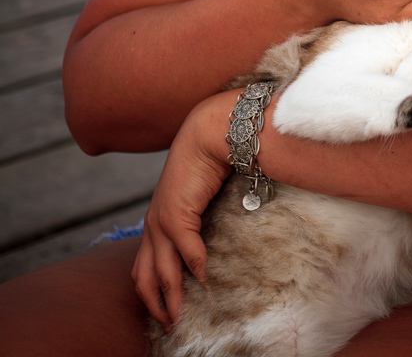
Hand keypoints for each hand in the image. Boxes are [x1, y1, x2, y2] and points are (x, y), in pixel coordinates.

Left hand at [132, 91, 233, 329]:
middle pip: (144, 278)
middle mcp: (152, 226)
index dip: (152, 295)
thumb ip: (203, 222)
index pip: (143, 269)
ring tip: (183, 317)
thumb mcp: (201, 201)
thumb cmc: (209, 165)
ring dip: (172, 297)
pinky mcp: (175, 213)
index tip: (166, 315)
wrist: (209, 134)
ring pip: (160, 271)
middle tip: (172, 328)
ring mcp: (160, 221)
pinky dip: (195, 269)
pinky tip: (205, 281)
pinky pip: (186, 250)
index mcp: (156, 224)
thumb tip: (218, 244)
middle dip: (157, 307)